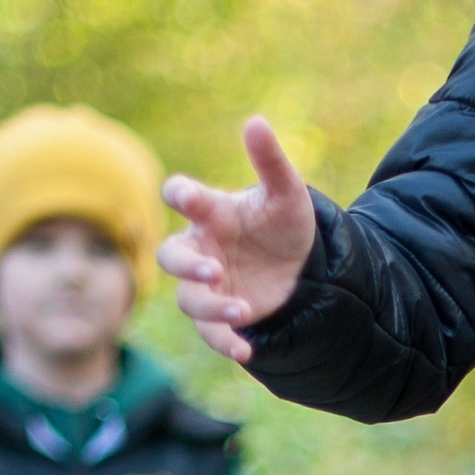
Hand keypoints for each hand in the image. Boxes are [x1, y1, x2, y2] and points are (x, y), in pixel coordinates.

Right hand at [159, 116, 320, 366]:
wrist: (303, 265)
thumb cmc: (284, 222)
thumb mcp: (288, 192)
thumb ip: (270, 160)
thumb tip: (255, 122)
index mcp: (211, 211)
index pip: (181, 196)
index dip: (179, 195)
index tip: (185, 196)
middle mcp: (201, 247)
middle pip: (170, 256)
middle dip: (186, 264)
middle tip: (211, 269)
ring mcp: (208, 283)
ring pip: (189, 299)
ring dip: (210, 306)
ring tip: (241, 310)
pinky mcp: (221, 314)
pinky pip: (210, 332)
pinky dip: (224, 342)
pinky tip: (246, 352)